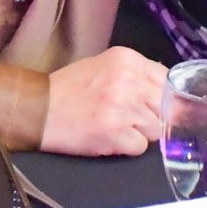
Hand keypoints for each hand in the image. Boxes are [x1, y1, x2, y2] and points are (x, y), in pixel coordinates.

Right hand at [41, 47, 167, 156]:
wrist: (39, 108)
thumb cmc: (71, 88)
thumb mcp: (106, 66)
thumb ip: (136, 73)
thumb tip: (165, 88)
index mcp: (128, 59)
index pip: (167, 79)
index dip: (164, 97)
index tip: (156, 105)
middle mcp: (129, 80)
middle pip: (166, 106)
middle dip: (153, 116)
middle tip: (132, 119)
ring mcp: (123, 106)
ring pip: (156, 129)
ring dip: (140, 133)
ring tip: (117, 127)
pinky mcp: (114, 132)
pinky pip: (140, 147)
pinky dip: (128, 147)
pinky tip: (110, 138)